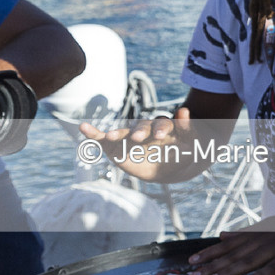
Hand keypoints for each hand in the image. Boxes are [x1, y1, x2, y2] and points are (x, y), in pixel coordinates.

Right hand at [79, 107, 196, 181]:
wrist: (172, 166)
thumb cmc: (184, 152)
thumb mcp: (191, 143)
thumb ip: (188, 129)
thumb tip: (184, 109)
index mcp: (164, 127)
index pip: (163, 124)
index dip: (161, 129)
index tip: (161, 136)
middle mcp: (146, 130)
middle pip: (142, 128)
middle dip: (139, 132)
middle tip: (138, 138)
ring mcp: (130, 137)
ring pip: (124, 133)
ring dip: (117, 133)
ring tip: (110, 136)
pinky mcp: (117, 147)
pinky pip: (103, 139)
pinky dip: (93, 134)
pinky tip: (83, 127)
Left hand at [187, 219, 274, 274]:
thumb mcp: (266, 226)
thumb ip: (244, 233)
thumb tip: (223, 235)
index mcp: (255, 234)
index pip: (227, 245)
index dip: (209, 253)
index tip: (192, 262)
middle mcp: (261, 240)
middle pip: (233, 255)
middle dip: (212, 266)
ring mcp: (274, 249)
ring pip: (248, 262)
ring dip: (229, 272)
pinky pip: (272, 268)